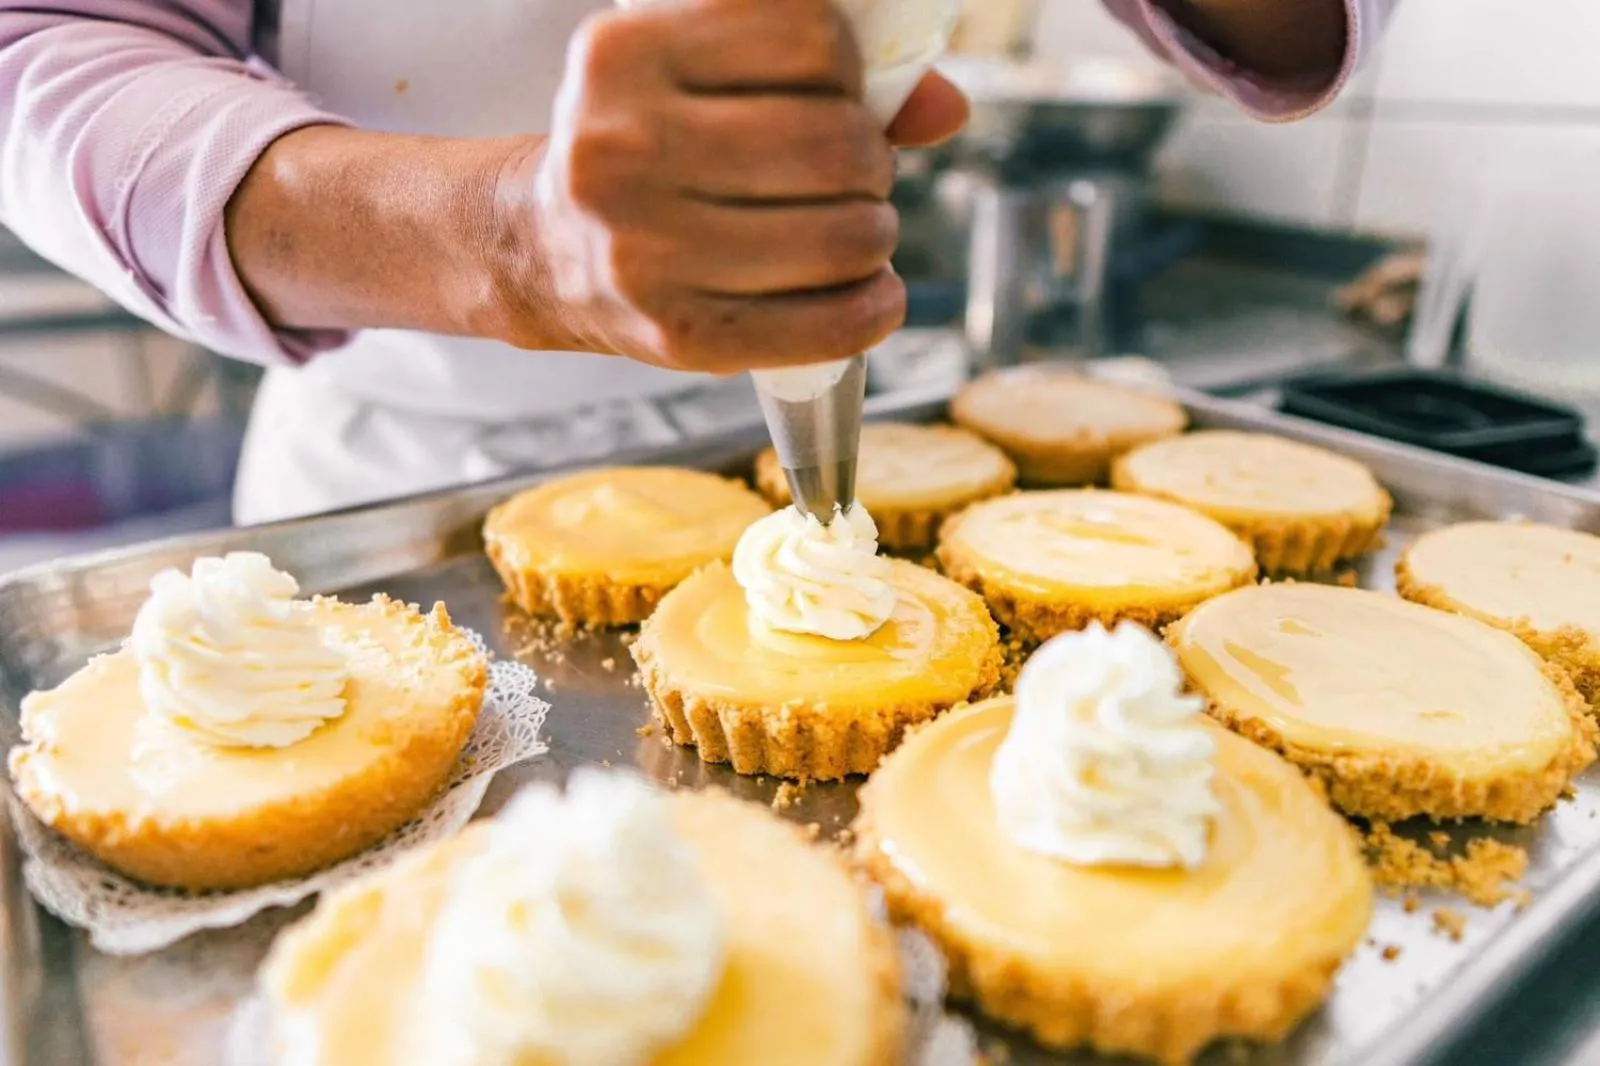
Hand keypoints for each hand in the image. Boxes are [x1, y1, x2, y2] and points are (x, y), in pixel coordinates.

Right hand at [489, 0, 968, 371]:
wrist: (544, 250)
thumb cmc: (643, 151)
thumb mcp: (695, 79)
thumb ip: (818, 76)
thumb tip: (947, 107)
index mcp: (625, 54)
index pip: (812, 37)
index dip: (849, 71)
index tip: (834, 96)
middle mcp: (621, 150)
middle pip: (838, 145)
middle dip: (872, 163)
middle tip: (854, 176)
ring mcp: (645, 252)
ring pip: (845, 236)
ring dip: (877, 235)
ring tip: (855, 232)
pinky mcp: (679, 336)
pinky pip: (830, 324)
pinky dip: (876, 307)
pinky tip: (871, 293)